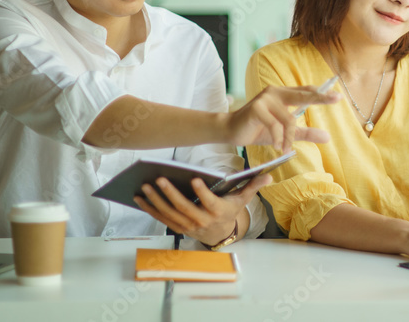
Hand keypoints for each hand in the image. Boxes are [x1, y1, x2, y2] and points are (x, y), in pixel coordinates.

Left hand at [133, 174, 269, 245]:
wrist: (221, 233)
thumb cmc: (230, 210)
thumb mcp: (243, 199)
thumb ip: (253, 185)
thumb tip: (268, 175)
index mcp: (218, 211)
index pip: (210, 202)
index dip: (203, 192)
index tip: (195, 179)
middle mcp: (202, 221)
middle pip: (185, 208)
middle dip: (171, 194)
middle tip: (160, 179)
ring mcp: (188, 225)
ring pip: (170, 214)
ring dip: (156, 201)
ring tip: (145, 187)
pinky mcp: (178, 227)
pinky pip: (162, 218)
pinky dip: (150, 209)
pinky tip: (140, 197)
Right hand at [223, 85, 338, 151]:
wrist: (230, 131)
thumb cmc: (257, 130)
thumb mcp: (284, 133)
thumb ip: (305, 133)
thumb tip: (327, 137)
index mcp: (282, 95)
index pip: (304, 91)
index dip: (320, 92)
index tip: (337, 94)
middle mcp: (275, 93)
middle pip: (302, 96)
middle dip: (320, 97)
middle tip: (336, 98)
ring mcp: (265, 99)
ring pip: (288, 120)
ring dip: (289, 138)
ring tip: (285, 148)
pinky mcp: (256, 108)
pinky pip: (275, 126)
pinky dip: (279, 138)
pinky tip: (278, 147)